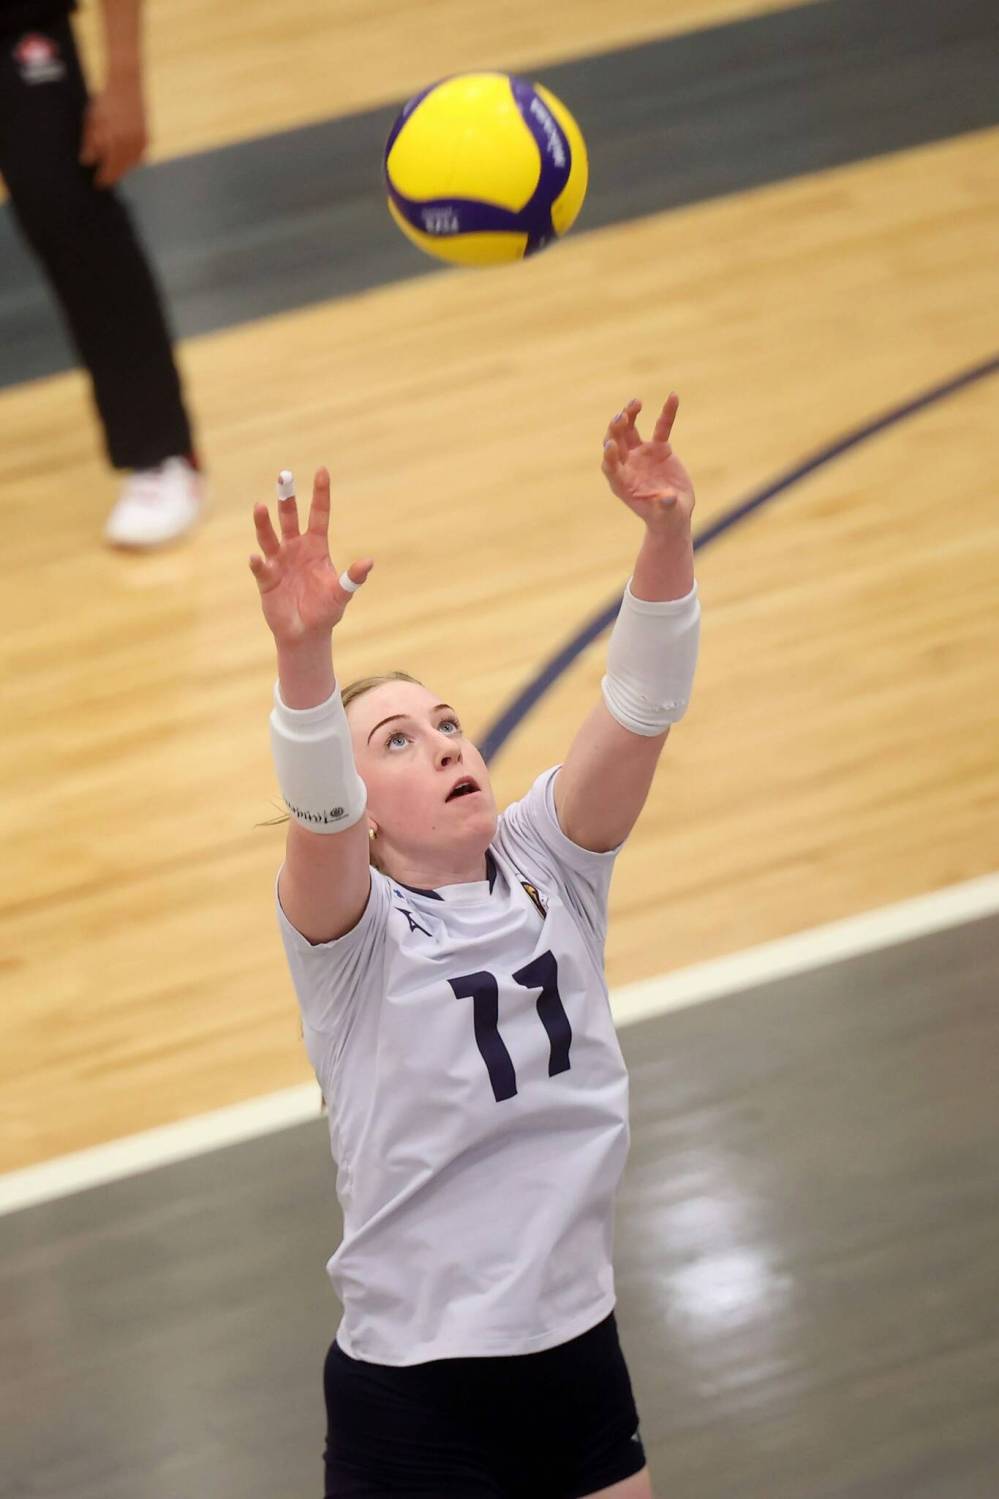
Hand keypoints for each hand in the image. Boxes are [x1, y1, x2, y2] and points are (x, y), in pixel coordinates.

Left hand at [79, 77, 147, 187]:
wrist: (127, 84)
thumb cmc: (106, 100)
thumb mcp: (92, 119)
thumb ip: (89, 142)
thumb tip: (86, 161)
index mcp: (115, 140)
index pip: (109, 168)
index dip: (103, 178)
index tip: (98, 184)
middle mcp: (130, 143)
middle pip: (121, 168)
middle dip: (113, 174)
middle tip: (104, 179)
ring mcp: (140, 141)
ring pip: (131, 163)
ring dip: (122, 167)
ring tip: (113, 169)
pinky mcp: (147, 137)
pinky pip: (139, 155)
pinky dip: (131, 159)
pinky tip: (124, 158)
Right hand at [249, 468, 372, 646]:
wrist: (306, 633)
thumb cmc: (325, 611)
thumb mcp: (341, 594)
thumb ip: (353, 578)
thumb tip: (369, 562)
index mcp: (316, 547)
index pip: (318, 515)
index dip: (320, 494)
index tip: (322, 471)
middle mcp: (295, 548)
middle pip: (289, 517)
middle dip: (286, 497)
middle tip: (284, 474)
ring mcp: (278, 562)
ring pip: (269, 536)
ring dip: (263, 523)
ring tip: (259, 506)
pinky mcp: (266, 579)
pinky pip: (260, 568)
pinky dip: (257, 563)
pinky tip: (255, 558)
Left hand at [600, 393, 694, 534]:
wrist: (675, 513)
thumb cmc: (666, 518)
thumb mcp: (666, 515)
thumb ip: (665, 506)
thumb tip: (667, 498)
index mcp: (623, 484)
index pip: (610, 467)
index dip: (609, 456)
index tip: (610, 445)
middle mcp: (627, 466)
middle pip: (616, 444)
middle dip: (616, 430)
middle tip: (620, 417)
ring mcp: (641, 454)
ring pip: (630, 431)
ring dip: (630, 416)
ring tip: (635, 403)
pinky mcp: (658, 448)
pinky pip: (661, 427)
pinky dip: (667, 414)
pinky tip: (673, 397)